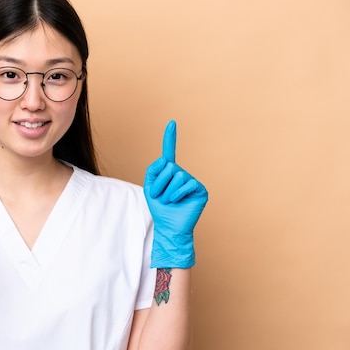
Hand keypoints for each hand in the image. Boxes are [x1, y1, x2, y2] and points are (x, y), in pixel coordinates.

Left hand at [144, 120, 207, 268]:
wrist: (169, 226)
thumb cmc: (159, 208)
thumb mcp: (149, 188)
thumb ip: (153, 170)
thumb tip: (165, 160)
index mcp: (169, 172)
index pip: (169, 152)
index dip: (170, 138)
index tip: (172, 123)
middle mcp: (182, 173)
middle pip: (169, 167)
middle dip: (160, 183)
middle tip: (161, 196)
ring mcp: (192, 180)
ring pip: (176, 176)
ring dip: (167, 191)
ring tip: (169, 201)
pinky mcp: (200, 189)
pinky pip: (186, 184)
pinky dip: (177, 194)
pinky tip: (177, 202)